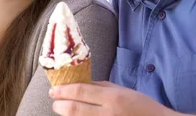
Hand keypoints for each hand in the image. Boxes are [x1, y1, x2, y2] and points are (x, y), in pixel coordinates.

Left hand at [49, 81, 186, 115]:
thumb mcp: (123, 91)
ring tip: (64, 110)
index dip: (63, 90)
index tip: (53, 90)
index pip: (80, 91)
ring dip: (67, 115)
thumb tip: (81, 83)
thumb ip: (101, 87)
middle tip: (55, 102)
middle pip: (73, 109)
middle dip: (59, 105)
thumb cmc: (142, 106)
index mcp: (112, 98)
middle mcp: (107, 114)